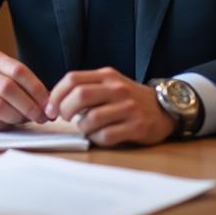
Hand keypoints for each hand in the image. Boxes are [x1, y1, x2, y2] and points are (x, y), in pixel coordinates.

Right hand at [0, 50, 50, 129]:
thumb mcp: (10, 77)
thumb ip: (29, 87)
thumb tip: (50, 105)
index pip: (18, 71)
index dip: (36, 89)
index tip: (48, 104)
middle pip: (8, 88)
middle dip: (29, 106)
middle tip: (41, 117)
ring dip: (17, 117)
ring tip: (26, 120)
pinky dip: (4, 125)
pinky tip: (9, 123)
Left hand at [48, 67, 176, 145]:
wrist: (165, 109)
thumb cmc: (129, 99)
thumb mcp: (110, 85)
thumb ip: (86, 88)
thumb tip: (55, 102)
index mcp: (106, 76)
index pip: (72, 78)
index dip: (56, 94)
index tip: (51, 108)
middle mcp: (117, 89)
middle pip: (80, 95)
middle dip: (65, 110)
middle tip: (64, 119)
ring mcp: (128, 107)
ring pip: (91, 118)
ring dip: (82, 127)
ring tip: (85, 128)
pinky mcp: (137, 126)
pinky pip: (107, 135)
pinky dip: (97, 138)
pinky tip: (99, 136)